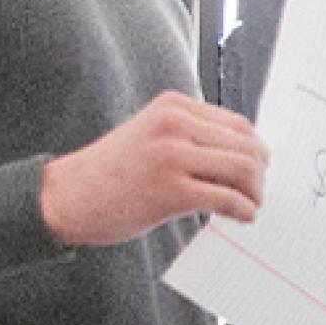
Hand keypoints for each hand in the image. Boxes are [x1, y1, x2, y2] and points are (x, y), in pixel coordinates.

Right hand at [40, 92, 267, 246]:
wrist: (65, 197)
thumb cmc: (111, 172)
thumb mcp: (152, 134)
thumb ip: (191, 136)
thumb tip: (244, 156)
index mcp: (173, 106)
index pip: (238, 123)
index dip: (256, 150)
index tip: (260, 170)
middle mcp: (174, 124)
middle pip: (246, 145)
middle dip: (260, 173)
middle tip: (258, 193)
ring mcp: (172, 156)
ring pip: (243, 170)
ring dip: (255, 192)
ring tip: (251, 206)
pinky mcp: (170, 191)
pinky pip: (227, 199)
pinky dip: (243, 210)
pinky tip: (242, 217)